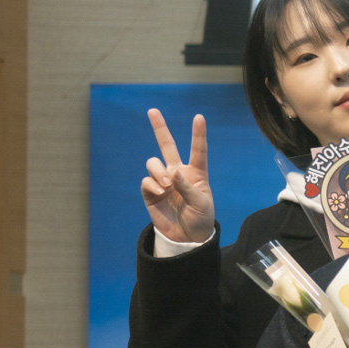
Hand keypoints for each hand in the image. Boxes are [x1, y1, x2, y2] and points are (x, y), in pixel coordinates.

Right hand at [140, 109, 214, 244]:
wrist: (187, 236)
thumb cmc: (200, 218)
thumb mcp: (201, 203)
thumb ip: (188, 187)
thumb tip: (172, 172)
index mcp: (196, 173)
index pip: (197, 150)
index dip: (198, 134)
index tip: (199, 117)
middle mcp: (178, 173)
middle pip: (167, 146)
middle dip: (159, 128)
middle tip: (153, 111)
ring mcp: (163, 181)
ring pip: (153, 163)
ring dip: (158, 171)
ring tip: (167, 185)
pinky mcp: (150, 192)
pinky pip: (146, 180)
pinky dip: (152, 184)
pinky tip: (160, 192)